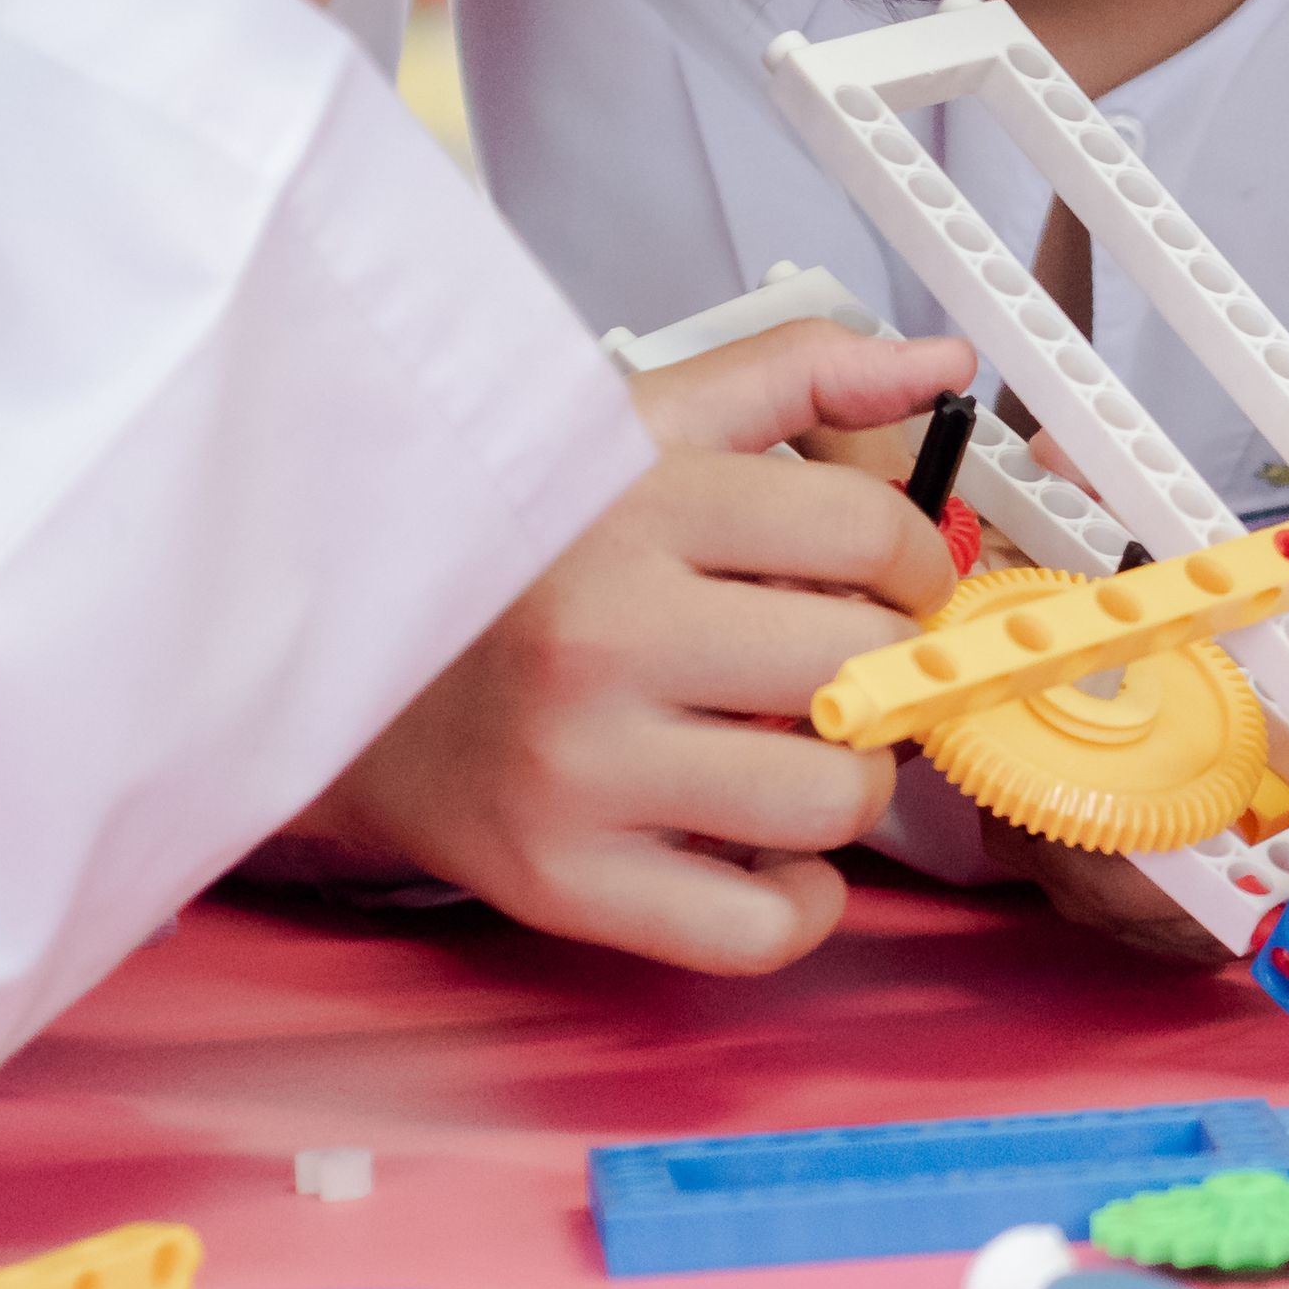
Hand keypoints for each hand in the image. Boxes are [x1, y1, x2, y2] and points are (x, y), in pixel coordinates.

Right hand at [306, 318, 972, 973]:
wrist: (346, 675)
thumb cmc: (516, 552)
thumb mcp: (634, 425)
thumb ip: (795, 374)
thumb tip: (942, 361)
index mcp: (635, 506)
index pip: (869, 532)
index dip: (915, 560)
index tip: (893, 578)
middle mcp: (604, 635)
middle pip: (867, 666)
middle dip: (887, 668)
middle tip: (842, 664)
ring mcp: (579, 768)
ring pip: (835, 800)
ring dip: (848, 781)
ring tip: (794, 747)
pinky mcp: (559, 878)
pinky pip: (758, 927)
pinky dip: (796, 899)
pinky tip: (760, 845)